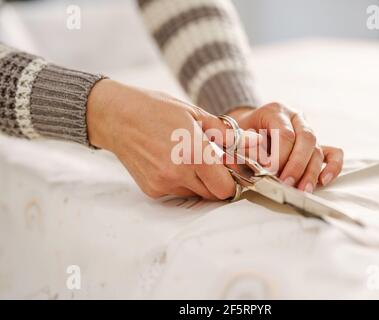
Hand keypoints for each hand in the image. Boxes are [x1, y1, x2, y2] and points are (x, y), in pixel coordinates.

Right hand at [87, 79, 243, 199]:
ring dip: (198, 181)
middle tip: (209, 160)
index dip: (231, 180)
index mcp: (193, 154)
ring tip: (186, 157)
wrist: (118, 117)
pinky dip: (181, 181)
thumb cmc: (156, 110)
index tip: (229, 168)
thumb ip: (225, 134)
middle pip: (213, 194)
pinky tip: (170, 161)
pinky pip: (177, 192)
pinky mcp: (152, 190)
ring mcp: (163, 184)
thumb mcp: (196, 114)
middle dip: (216, 180)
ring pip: (196, 194)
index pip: (226, 188)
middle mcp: (178, 174)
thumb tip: (250, 143)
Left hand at [228, 103, 343, 191]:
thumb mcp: (235, 135)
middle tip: (286, 184)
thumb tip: (257, 161)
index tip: (270, 174)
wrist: (247, 128)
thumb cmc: (239, 134)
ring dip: (310, 172)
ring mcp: (308, 130)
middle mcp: (295, 118)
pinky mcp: (317, 144)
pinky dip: (332, 166)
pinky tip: (323, 180)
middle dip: (296, 165)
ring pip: (317, 149)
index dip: (280, 156)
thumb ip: (243, 145)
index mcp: (275, 111)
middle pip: (306, 139)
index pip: (285, 134)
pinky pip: (333, 153)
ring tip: (301, 190)